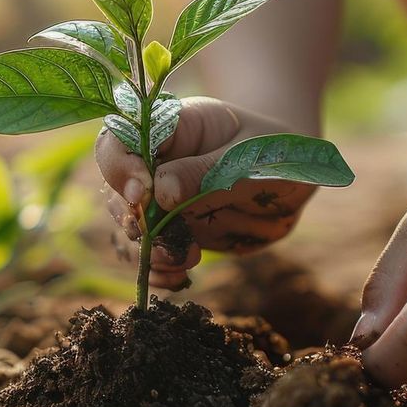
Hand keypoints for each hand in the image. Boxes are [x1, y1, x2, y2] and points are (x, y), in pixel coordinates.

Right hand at [97, 96, 316, 288]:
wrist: (290, 175)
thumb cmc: (271, 150)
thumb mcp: (247, 155)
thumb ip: (204, 171)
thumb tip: (159, 192)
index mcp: (169, 128)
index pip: (121, 139)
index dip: (120, 167)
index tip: (140, 193)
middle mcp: (155, 164)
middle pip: (116, 190)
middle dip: (132, 218)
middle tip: (155, 234)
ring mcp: (160, 200)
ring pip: (131, 228)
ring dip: (148, 250)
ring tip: (183, 258)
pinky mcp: (171, 232)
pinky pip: (151, 255)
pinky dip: (159, 271)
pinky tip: (177, 277)